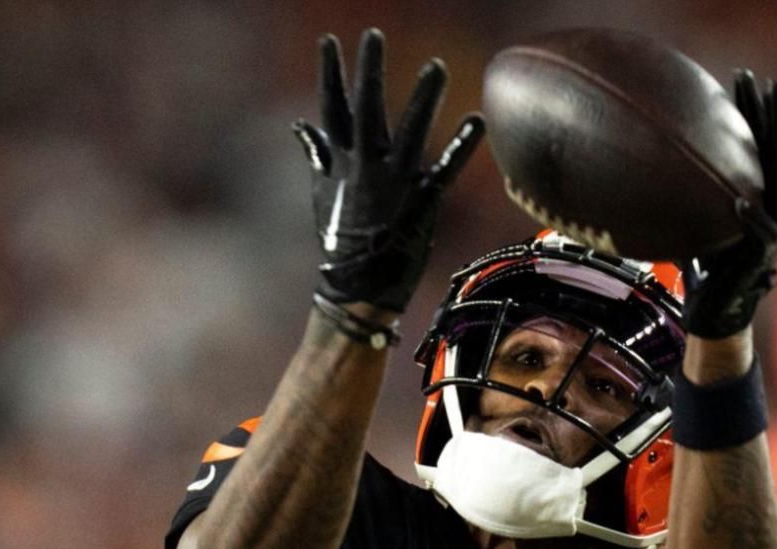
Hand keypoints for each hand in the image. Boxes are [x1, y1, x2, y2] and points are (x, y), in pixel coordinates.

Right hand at [293, 29, 483, 313]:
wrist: (355, 286)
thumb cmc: (337, 240)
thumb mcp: (320, 194)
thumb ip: (317, 155)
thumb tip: (300, 126)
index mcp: (341, 161)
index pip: (333, 107)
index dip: (330, 73)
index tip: (330, 41)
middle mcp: (365, 166)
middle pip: (367, 107)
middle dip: (370, 69)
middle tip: (374, 35)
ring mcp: (394, 182)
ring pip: (410, 130)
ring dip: (423, 97)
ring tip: (437, 65)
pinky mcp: (421, 200)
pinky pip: (444, 168)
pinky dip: (461, 145)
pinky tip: (477, 120)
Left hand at [681, 70, 776, 340]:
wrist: (710, 311)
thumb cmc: (701, 263)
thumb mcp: (691, 219)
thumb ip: (685, 193)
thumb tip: (647, 166)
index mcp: (756, 196)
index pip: (759, 144)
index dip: (755, 111)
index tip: (742, 78)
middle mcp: (770, 209)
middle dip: (776, 118)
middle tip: (768, 84)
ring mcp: (770, 234)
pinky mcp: (760, 260)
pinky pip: (762, 234)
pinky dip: (753, 217)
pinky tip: (741, 200)